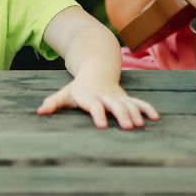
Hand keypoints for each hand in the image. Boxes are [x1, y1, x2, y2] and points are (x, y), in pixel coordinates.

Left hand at [36, 77, 158, 129]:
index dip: (98, 114)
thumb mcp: (65, 93)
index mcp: (90, 97)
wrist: (96, 68)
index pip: (94, 106)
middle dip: (121, 115)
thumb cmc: (79, 87)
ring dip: (135, 113)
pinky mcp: (126, 98)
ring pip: (128, 104)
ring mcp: (117, 97)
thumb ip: (53, 103)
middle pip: (114, 105)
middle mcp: (105, 96)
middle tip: (127, 127)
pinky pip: (139, 102)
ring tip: (140, 125)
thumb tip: (39, 112)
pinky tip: (155, 117)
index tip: (102, 125)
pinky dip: (147, 108)